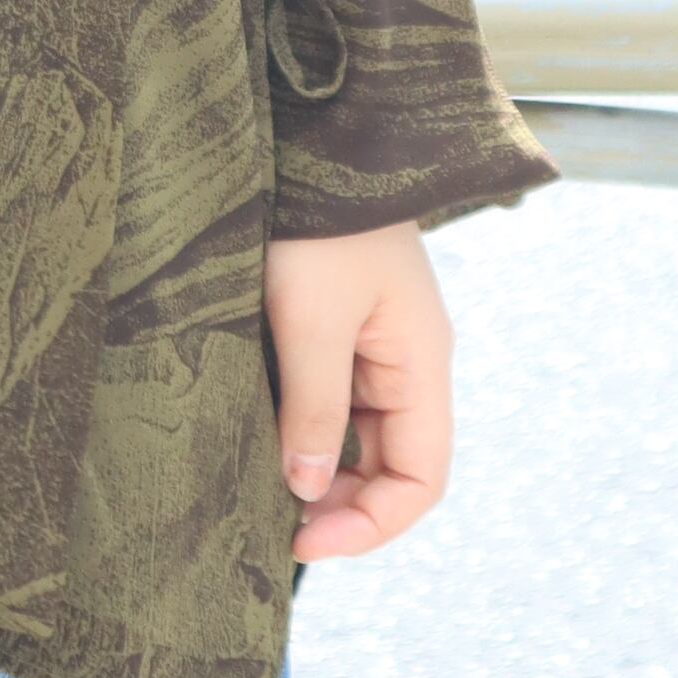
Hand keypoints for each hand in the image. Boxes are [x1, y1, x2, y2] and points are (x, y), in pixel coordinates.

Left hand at [263, 221, 452, 562]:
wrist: (310, 135)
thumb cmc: (316, 220)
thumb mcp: (311, 318)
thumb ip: (315, 408)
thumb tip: (308, 492)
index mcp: (421, 363)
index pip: (422, 478)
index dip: (372, 524)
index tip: (305, 542)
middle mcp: (404, 361)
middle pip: (389, 463)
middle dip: (339, 504)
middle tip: (271, 524)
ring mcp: (370, 342)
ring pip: (355, 435)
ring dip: (316, 468)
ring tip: (257, 490)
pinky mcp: (331, 323)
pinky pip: (328, 397)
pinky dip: (300, 427)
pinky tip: (256, 437)